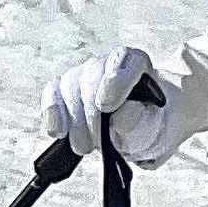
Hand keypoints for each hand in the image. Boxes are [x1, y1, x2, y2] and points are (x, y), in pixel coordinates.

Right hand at [40, 46, 167, 158]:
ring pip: (70, 84)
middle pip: (92, 75)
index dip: (114, 81)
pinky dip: (52, 113)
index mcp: (138, 65)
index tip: (106, 106)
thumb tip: (119, 118)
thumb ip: (141, 123)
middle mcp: (108, 63)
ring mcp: (83, 73)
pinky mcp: (63, 88)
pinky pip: (52, 93)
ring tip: (84, 146)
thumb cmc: (150, 125)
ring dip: (74, 120)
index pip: (126, 60)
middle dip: (91, 113)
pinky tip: (57, 132)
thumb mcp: (156, 128)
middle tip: (97, 142)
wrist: (137, 132)